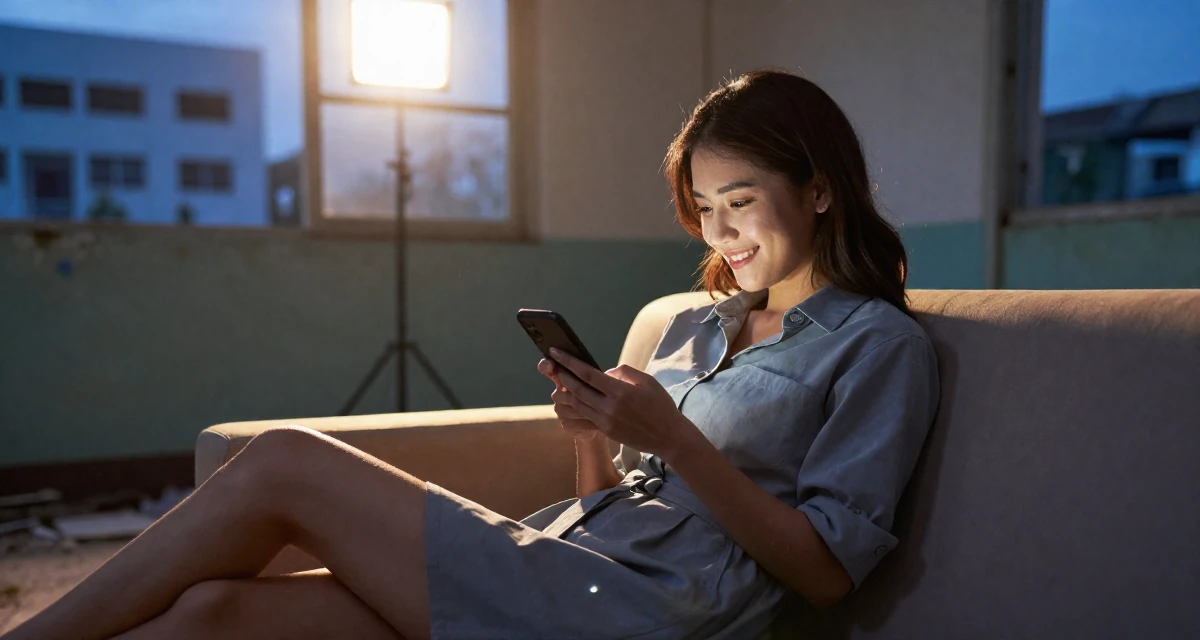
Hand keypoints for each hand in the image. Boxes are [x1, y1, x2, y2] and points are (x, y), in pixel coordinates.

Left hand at [546, 347, 697, 459]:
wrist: (669, 437)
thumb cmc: (661, 405)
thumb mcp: (647, 381)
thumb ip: (624, 372)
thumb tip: (605, 372)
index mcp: (620, 391)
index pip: (587, 374)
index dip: (569, 362)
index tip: (556, 352)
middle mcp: (610, 407)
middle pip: (577, 389)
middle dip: (562, 375)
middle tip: (553, 365)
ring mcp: (606, 421)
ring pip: (578, 404)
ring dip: (566, 391)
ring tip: (560, 380)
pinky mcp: (606, 431)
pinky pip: (585, 416)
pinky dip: (576, 406)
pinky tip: (572, 398)